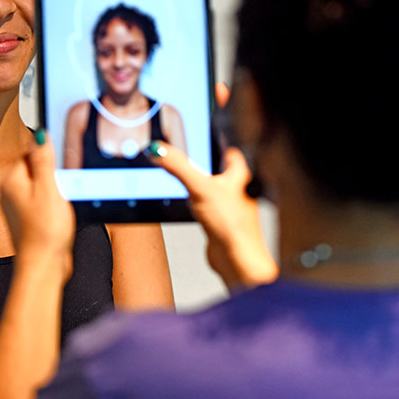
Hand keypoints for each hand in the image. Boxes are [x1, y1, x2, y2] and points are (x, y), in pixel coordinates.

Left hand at [1, 131, 75, 281]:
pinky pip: (44, 201)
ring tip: (61, 206)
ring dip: (56, 191)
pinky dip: (55, 205)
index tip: (61, 167)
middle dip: (54, 175)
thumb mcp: (49, 188)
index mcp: (11, 181)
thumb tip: (39, 134)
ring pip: (42, 186)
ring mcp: (19, 207)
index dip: (49, 157)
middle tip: (62, 189)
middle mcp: (10, 193)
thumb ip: (44, 160)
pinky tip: (61, 216)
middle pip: (36, 168)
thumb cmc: (45, 233)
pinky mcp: (30, 219)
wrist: (44, 267)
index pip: (29, 152)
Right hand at [146, 141, 277, 290]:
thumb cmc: (233, 226)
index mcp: (239, 175)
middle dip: (202, 166)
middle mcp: (237, 190)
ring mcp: (229, 207)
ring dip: (198, 187)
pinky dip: (198, 206)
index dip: (215, 143)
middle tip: (187, 161)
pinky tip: (191, 209)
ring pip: (212, 189)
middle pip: (218, 169)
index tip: (201, 139)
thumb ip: (178, 166)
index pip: (229, 151)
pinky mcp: (221, 223)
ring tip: (185, 184)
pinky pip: (207, 208)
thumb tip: (159, 150)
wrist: (237, 260)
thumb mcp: (200, 188)